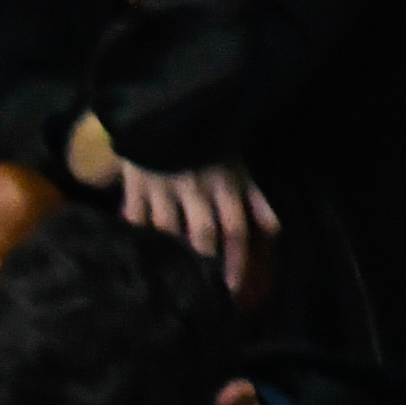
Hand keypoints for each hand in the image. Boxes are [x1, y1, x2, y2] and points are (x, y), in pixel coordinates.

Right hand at [114, 158, 277, 297]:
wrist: (169, 114)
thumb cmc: (208, 147)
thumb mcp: (238, 167)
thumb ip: (255, 198)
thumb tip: (273, 230)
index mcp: (224, 184)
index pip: (235, 229)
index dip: (236, 261)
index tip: (232, 288)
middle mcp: (195, 189)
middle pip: (203, 232)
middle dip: (206, 262)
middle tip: (203, 290)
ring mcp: (163, 187)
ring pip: (166, 228)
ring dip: (170, 252)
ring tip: (170, 277)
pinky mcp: (136, 184)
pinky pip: (132, 215)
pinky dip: (133, 233)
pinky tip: (134, 251)